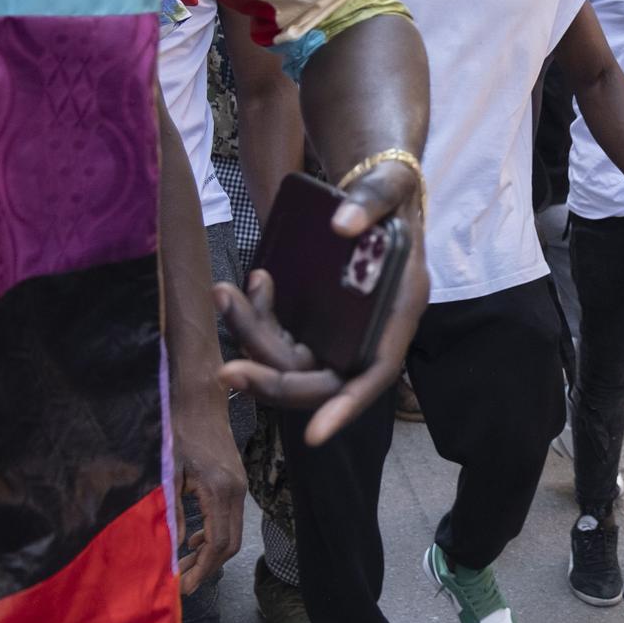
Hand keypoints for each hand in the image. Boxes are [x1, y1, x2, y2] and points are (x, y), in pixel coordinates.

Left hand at [171, 392, 243, 594]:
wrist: (201, 400)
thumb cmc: (180, 431)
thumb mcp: (169, 473)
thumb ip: (171, 511)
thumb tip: (172, 547)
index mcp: (220, 490)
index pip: (218, 543)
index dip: (202, 569)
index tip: (183, 587)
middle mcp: (236, 491)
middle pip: (230, 543)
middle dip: (207, 567)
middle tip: (182, 582)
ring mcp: (239, 486)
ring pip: (231, 532)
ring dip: (210, 553)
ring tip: (184, 564)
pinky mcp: (235, 481)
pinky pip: (230, 518)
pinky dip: (214, 535)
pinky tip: (193, 538)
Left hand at [217, 160, 427, 445]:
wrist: (371, 188)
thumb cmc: (388, 189)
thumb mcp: (388, 186)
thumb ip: (372, 199)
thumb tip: (344, 223)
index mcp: (399, 308)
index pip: (377, 370)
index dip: (348, 406)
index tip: (315, 436)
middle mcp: (371, 328)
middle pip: (321, 377)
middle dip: (272, 378)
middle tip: (225, 372)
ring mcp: (341, 327)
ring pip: (292, 358)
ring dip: (253, 336)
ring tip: (223, 295)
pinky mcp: (317, 319)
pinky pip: (282, 336)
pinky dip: (259, 318)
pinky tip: (249, 286)